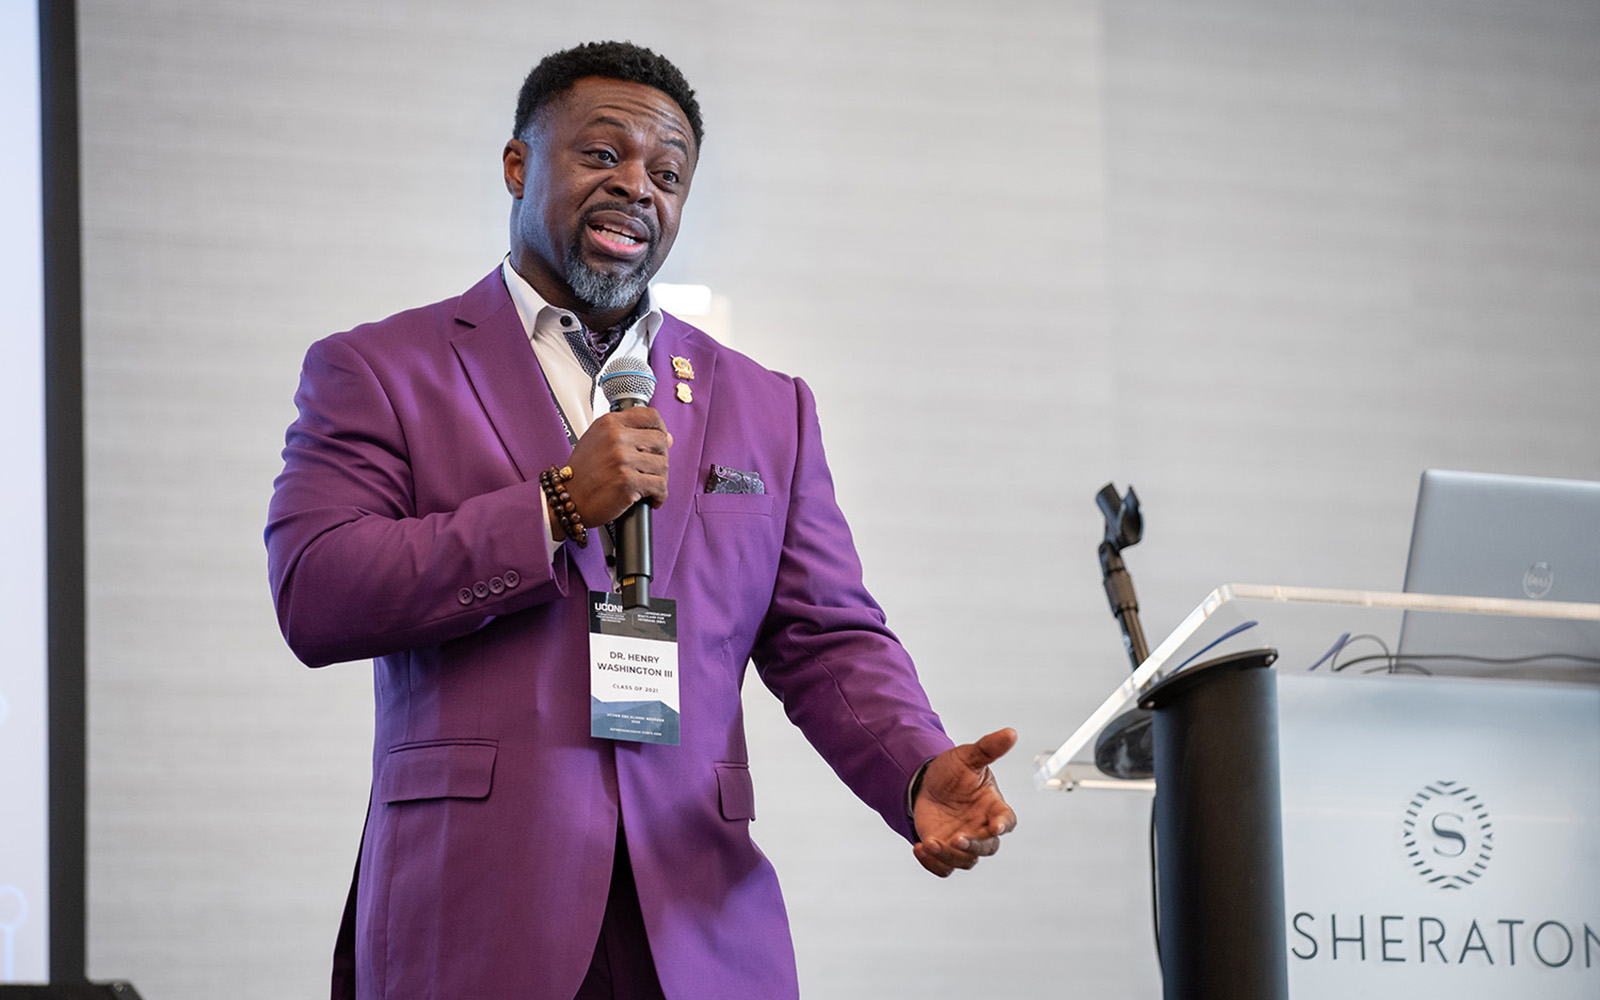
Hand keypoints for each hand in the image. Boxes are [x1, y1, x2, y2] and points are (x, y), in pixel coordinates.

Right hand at [554, 408, 671, 536]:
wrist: (567, 500)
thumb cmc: (582, 474)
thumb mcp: (599, 442)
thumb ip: (630, 435)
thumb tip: (668, 438)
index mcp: (609, 423)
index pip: (650, 416)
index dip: (661, 429)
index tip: (661, 441)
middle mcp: (616, 437)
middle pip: (660, 441)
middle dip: (660, 458)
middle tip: (651, 471)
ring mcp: (622, 459)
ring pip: (662, 465)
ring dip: (660, 479)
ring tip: (648, 487)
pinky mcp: (627, 481)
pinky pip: (659, 486)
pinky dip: (659, 496)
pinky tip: (651, 499)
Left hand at [911, 727, 1017, 877]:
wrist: (925, 783)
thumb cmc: (953, 771)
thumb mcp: (968, 757)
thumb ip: (988, 748)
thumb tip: (1011, 732)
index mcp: (993, 808)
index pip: (1007, 820)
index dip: (1003, 825)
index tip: (997, 826)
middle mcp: (981, 829)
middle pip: (987, 847)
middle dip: (973, 846)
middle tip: (957, 839)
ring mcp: (962, 842)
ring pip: (964, 860)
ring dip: (948, 855)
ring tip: (929, 843)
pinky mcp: (943, 850)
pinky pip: (943, 867)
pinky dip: (932, 864)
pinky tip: (919, 848)